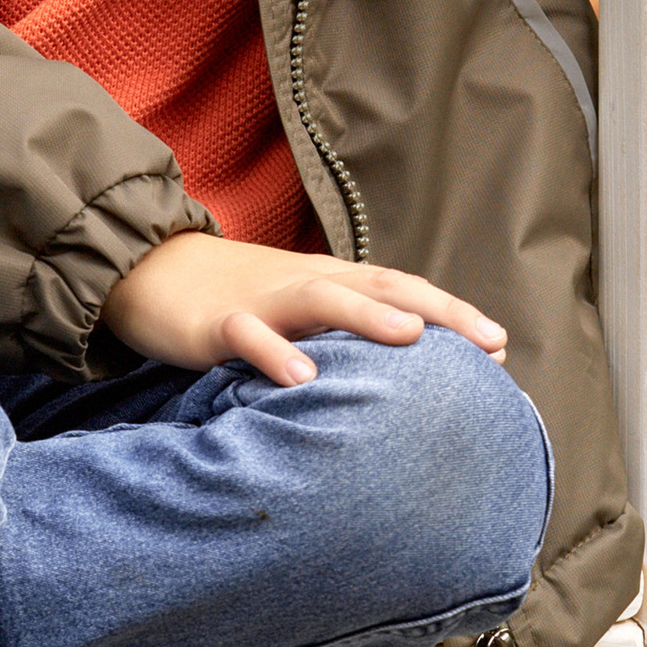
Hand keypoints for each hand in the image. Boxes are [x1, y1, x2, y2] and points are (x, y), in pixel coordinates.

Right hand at [101, 232, 506, 390]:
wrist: (145, 269)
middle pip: (379, 286)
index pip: (401, 289)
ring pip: (321, 298)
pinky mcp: (216, 322)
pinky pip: (248, 335)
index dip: (451, 312)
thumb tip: (397, 376)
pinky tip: (302, 378)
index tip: (500, 344)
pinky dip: (274, 353)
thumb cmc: (231, 297)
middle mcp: (305, 282)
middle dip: (437, 311)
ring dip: (367, 316)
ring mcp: (262, 299)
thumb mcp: (295, 311)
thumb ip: (340, 334)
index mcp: (329, 280)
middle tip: (487, 342)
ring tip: (411, 336)